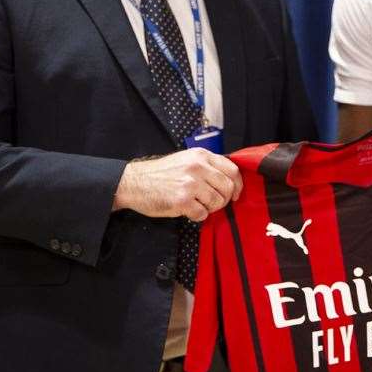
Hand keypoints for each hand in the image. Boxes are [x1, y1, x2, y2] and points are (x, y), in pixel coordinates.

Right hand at [112, 148, 241, 219]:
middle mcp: (198, 167)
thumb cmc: (160, 174)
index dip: (238, 185)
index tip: (236, 194)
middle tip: (212, 203)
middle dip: (224, 199)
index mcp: (201, 156)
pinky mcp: (182, 200)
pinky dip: (197, 216)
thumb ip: (206, 166)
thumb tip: (229, 180)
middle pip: (228, 187)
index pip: (232, 169)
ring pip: (217, 202)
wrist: (134, 183)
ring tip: (197, 205)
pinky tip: (188, 210)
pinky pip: (203, 214)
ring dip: (209, 208)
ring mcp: (190, 184)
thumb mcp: (185, 160)